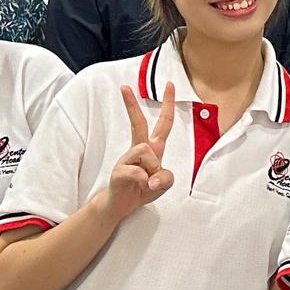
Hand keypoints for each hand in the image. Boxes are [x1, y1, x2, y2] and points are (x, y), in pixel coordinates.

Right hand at [106, 88, 176, 217]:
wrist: (121, 205)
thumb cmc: (143, 189)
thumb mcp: (163, 184)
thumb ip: (167, 177)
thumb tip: (153, 177)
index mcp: (153, 148)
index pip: (163, 123)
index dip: (168, 104)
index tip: (169, 85)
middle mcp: (139, 149)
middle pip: (137, 123)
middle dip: (131, 105)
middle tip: (124, 87)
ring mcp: (127, 159)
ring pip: (145, 150)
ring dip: (153, 168)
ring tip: (148, 182)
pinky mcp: (119, 172)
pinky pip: (139, 172)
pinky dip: (145, 182)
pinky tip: (142, 188)